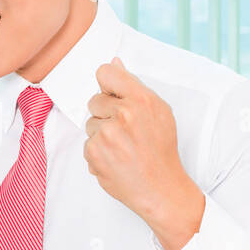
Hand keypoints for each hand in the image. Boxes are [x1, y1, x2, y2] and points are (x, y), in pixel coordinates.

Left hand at [84, 56, 203, 249]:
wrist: (160, 188)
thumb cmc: (161, 150)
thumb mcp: (158, 112)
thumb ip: (133, 86)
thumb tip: (114, 62)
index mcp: (142, 99)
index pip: (106, 73)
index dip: (107, 84)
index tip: (112, 94)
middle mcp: (124, 114)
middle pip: (94, 100)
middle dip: (106, 114)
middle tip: (125, 131)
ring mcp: (107, 134)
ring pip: (90, 123)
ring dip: (101, 134)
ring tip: (122, 147)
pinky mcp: (94, 152)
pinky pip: (87, 143)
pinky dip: (98, 152)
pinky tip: (115, 159)